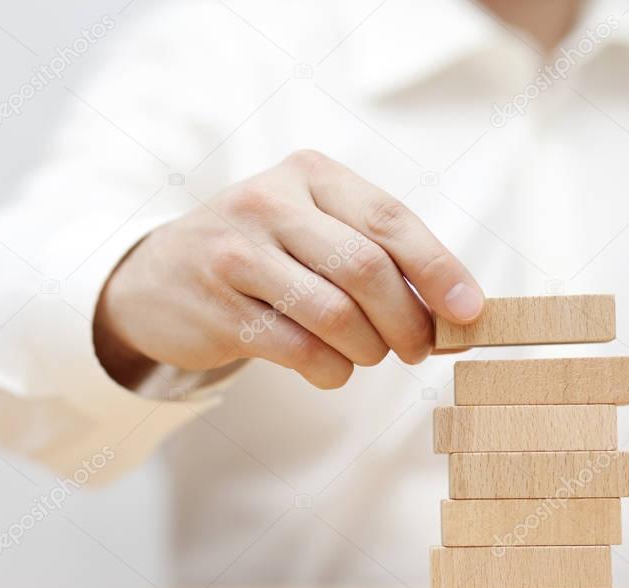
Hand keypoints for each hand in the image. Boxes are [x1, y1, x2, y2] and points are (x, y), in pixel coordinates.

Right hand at [94, 150, 483, 389]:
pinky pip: (299, 350)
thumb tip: (456, 309)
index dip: (438, 269)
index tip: (469, 312)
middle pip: (366, 269)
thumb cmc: (259, 252)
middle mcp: (269, 203)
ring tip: (369, 355)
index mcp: (308, 174)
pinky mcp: (218, 308)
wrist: (159, 277)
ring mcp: (236, 255)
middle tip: (418, 349)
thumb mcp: (310, 226)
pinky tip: (331, 368)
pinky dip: (331, 371)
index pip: (389, 220)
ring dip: (369, 350)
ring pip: (334, 315)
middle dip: (407, 321)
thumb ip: (374, 251)